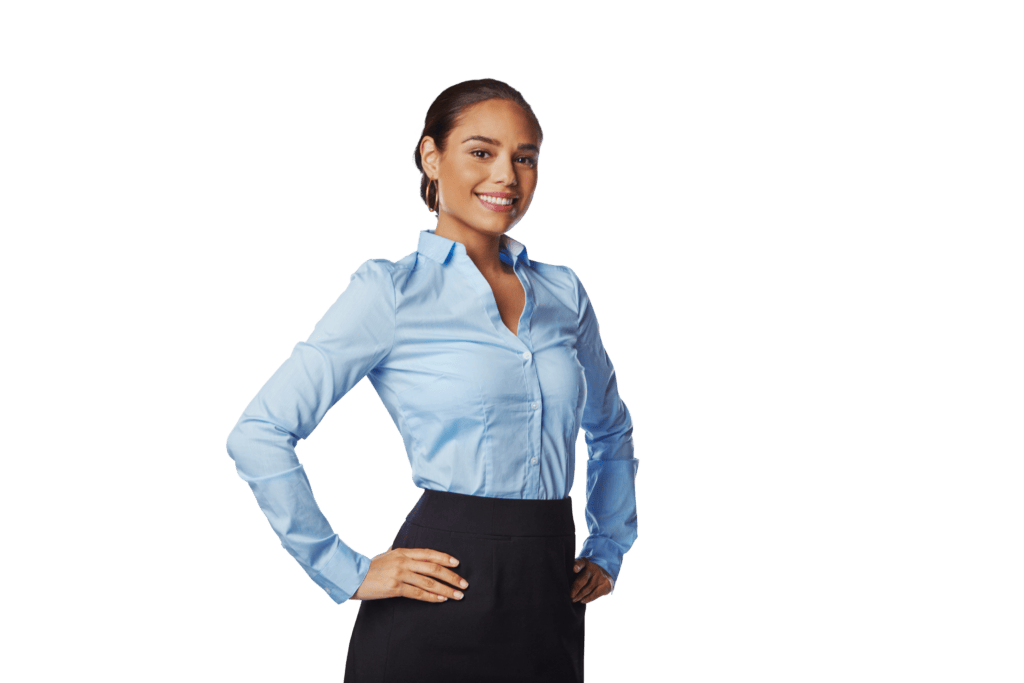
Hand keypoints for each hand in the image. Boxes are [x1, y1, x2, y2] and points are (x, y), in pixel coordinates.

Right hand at [351, 547, 468, 602]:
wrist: (353, 576)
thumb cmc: (370, 567)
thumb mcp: (387, 556)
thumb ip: (399, 554)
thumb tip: (406, 551)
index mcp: (403, 552)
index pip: (429, 554)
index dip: (445, 558)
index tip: (458, 564)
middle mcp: (404, 561)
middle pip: (433, 568)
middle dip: (452, 577)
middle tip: (464, 584)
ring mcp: (400, 574)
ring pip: (429, 582)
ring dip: (446, 589)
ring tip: (458, 595)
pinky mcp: (395, 588)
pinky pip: (418, 593)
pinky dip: (432, 596)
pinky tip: (441, 599)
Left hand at [570, 557, 612, 603]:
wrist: (604, 573)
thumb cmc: (586, 573)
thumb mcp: (580, 569)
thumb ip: (572, 573)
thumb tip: (564, 585)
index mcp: (585, 562)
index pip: (581, 562)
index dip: (577, 565)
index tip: (574, 569)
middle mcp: (593, 567)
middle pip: (582, 580)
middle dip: (575, 590)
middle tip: (570, 596)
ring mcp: (601, 575)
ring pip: (588, 589)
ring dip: (579, 596)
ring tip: (574, 600)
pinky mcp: (606, 584)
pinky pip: (595, 594)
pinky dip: (588, 598)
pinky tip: (582, 601)